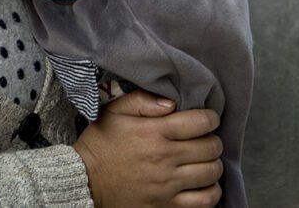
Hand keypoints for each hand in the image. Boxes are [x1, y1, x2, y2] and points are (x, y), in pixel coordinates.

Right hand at [72, 91, 222, 207]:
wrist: (86, 180)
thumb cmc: (101, 144)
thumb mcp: (114, 112)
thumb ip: (142, 100)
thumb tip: (171, 103)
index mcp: (153, 133)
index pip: (200, 123)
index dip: (210, 118)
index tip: (208, 119)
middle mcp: (163, 159)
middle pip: (210, 148)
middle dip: (213, 140)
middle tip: (206, 139)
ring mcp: (167, 185)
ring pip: (211, 173)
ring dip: (213, 164)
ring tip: (204, 160)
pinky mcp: (167, 206)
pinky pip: (205, 200)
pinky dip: (211, 190)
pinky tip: (203, 183)